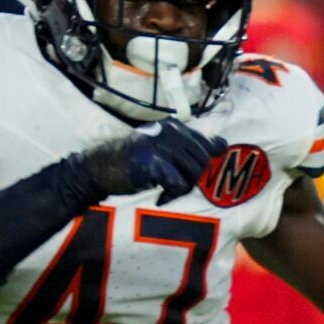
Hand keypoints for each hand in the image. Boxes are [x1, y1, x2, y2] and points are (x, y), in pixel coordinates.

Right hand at [88, 120, 225, 201]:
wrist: (100, 168)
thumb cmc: (135, 162)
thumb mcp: (165, 150)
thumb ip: (192, 148)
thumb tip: (223, 144)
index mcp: (175, 127)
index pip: (207, 145)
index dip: (202, 165)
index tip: (185, 174)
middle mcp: (171, 131)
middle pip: (203, 161)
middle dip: (191, 180)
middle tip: (172, 186)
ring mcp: (162, 145)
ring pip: (193, 173)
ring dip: (181, 189)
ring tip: (164, 190)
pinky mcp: (153, 161)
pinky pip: (178, 184)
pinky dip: (170, 196)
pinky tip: (159, 197)